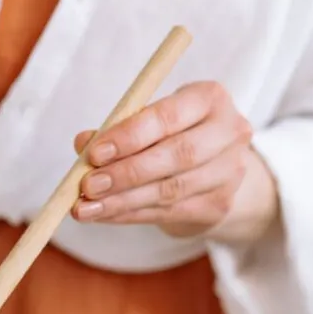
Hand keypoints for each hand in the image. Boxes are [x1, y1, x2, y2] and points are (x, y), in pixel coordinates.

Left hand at [71, 81, 278, 241]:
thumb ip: (118, 127)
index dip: (130, 136)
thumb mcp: (150, 120)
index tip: (94, 153)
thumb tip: (83, 143)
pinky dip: (130, 215)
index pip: (169, 116)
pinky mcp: (218, 205)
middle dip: (127, 172)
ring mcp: (229, 173)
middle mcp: (229, 133)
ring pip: (171, 190)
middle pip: (177, 156)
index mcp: (209, 98)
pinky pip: (168, 213)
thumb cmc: (173, 133)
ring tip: (85, 207)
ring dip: (122, 200)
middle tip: (88, 185)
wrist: (216, 168)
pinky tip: (104, 215)